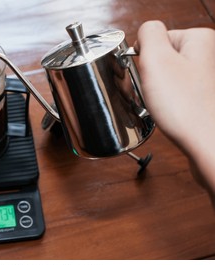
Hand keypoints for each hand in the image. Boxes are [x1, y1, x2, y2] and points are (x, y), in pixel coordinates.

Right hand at [136, 21, 214, 190]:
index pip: (156, 37)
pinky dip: (170, 101)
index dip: (143, 57)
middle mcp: (208, 55)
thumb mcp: (156, 60)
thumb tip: (145, 34)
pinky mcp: (204, 95)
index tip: (147, 73)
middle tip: (156, 91)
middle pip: (162, 57)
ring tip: (166, 102)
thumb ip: (148, 34)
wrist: (206, 143)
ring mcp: (207, 76)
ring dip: (159, 90)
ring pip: (168, 76)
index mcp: (200, 39)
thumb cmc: (186, 108)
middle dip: (152, 75)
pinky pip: (177, 92)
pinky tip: (173, 110)